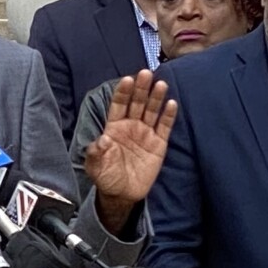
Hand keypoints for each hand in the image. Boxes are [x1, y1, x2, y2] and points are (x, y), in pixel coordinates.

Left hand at [85, 70, 176, 231]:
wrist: (122, 194)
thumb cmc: (106, 177)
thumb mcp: (95, 166)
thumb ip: (96, 152)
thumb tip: (102, 139)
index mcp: (114, 127)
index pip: (118, 105)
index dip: (123, 92)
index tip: (127, 80)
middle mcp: (130, 126)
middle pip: (137, 103)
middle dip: (141, 89)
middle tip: (146, 73)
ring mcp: (145, 134)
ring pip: (152, 111)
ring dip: (156, 97)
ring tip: (160, 84)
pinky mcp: (159, 144)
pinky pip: (164, 127)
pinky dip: (168, 116)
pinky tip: (171, 103)